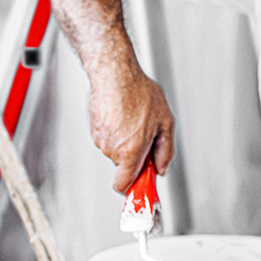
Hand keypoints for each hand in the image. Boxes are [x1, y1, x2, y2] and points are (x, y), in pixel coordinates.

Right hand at [87, 63, 174, 193]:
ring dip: (127, 141)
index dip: (133, 187)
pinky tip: (124, 114)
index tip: (142, 186)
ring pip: (116, 151)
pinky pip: (109, 138)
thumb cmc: (138, 92)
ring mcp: (101, 139)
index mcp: (130, 151)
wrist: (114, 72)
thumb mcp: (165, 122)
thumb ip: (165, 151)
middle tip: (147, 137)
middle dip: (135, 157)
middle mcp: (113, 149)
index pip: (123, 186)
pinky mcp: (95, 128)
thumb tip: (161, 168)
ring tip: (135, 119)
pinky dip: (117, 131)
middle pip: (124, 167)